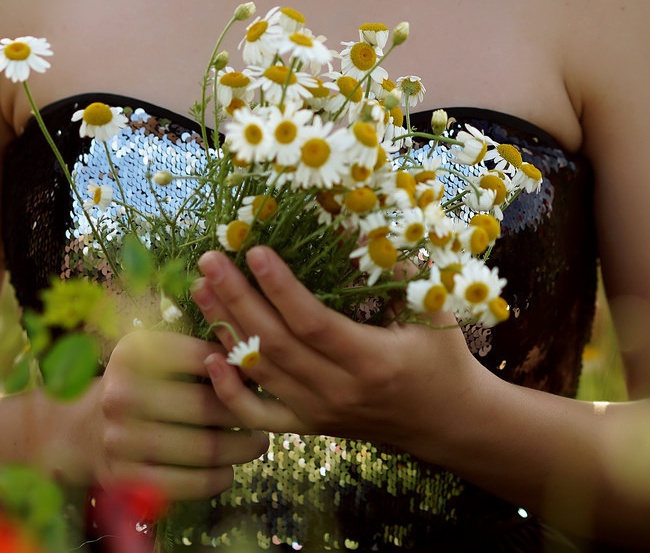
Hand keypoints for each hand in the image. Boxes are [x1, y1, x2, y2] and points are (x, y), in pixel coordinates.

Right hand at [82, 327, 270, 500]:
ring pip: (204, 448)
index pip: (202, 357)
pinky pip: (190, 484)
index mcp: (133, 353)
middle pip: (206, 406)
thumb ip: (201, 354)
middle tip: (264, 416)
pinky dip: (218, 478)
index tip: (257, 379)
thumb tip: (253, 364)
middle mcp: (121, 393)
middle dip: (245, 413)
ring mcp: (120, 439)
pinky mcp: (126, 478)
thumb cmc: (140, 387)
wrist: (85, 431)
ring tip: (256, 443)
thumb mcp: (158, 357)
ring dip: (241, 448)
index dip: (238, 369)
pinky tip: (228, 471)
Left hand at [190, 246, 482, 449]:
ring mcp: (319, 413)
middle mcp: (339, 391)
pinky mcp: (309, 425)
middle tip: (210, 260)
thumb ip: (394, 270)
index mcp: (372, 361)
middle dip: (237, 298)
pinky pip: (258, 414)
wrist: (449, 422)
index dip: (280, 287)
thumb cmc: (442, 357)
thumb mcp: (431, 310)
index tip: (255, 250)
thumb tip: (352, 224)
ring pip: (260, 372)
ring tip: (201, 289)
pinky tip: (209, 358)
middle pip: (275, 345)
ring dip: (225, 328)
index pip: (312, 323)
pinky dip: (229, 390)